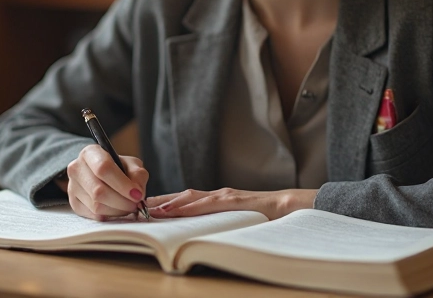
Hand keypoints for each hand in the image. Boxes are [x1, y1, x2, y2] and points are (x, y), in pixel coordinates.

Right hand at [64, 144, 148, 220]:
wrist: (99, 175)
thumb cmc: (117, 168)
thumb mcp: (130, 164)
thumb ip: (138, 174)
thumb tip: (137, 191)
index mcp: (90, 153)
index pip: (103, 168)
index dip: (122, 184)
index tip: (137, 194)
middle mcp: (76, 168)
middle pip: (98, 190)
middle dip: (122, 201)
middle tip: (135, 204)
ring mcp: (72, 187)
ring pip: (96, 205)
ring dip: (117, 210)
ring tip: (127, 206)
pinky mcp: (73, 203)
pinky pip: (93, 215)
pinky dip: (109, 215)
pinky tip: (117, 209)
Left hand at [146, 188, 316, 220]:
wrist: (297, 206)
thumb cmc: (269, 217)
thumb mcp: (239, 223)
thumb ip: (222, 225)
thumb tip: (202, 237)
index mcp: (219, 202)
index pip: (186, 203)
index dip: (164, 206)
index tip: (143, 212)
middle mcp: (220, 195)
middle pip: (182, 198)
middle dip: (158, 202)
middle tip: (135, 209)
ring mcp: (228, 196)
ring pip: (192, 198)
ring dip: (168, 203)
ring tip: (147, 209)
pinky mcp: (238, 201)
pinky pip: (210, 203)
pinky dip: (191, 206)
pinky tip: (176, 209)